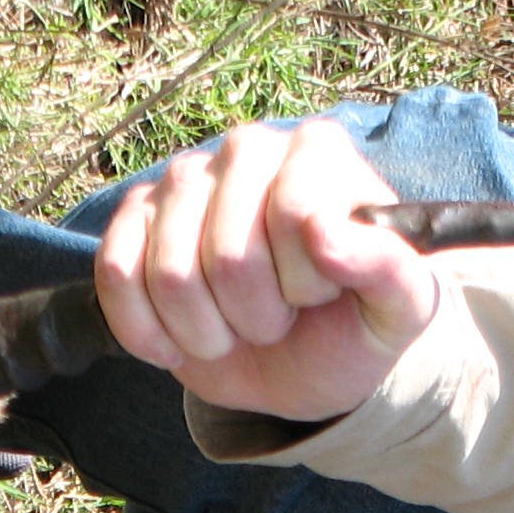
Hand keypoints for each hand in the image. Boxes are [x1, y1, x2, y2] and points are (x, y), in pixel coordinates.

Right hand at [93, 120, 439, 424]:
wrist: (300, 364)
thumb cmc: (351, 328)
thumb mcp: (398, 314)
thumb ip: (393, 273)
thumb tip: (329, 237)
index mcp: (319, 152)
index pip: (295, 216)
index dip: (307, 281)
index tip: (323, 293)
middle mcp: (248, 148)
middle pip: (228, 255)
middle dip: (257, 316)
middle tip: (280, 317)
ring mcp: (185, 179)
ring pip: (169, 273)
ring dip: (207, 332)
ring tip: (238, 326)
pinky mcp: (135, 218)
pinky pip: (115, 276)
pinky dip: (148, 331)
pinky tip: (182, 340)